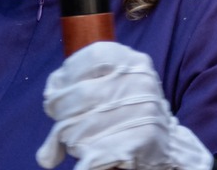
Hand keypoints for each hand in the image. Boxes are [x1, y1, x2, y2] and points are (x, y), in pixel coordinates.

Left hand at [36, 41, 212, 169]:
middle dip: (61, 113)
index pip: (91, 57)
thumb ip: (81, 84)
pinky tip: (83, 163)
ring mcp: (140, 113)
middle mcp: (139, 83)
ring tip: (78, 141)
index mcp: (134, 62)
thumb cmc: (131, 110)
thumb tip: (49, 100)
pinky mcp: (137, 143)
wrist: (167, 145)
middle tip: (61, 124)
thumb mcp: (115, 85)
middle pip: (79, 95)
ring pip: (79, 128)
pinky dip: (82, 163)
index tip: (56, 90)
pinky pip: (93, 155)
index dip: (66, 75)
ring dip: (70, 140)